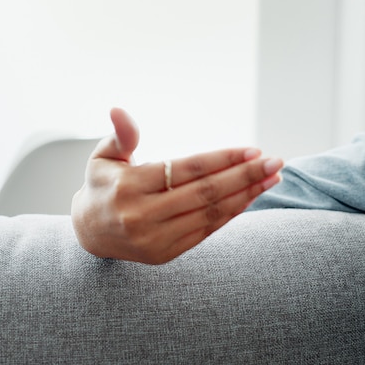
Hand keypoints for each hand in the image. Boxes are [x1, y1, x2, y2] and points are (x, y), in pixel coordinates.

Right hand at [71, 108, 282, 264]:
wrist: (88, 233)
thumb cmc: (103, 185)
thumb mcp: (103, 157)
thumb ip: (121, 135)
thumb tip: (118, 110)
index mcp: (128, 186)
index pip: (186, 170)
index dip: (222, 159)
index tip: (253, 150)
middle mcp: (141, 215)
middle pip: (204, 193)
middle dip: (244, 176)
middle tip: (275, 162)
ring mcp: (154, 238)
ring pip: (210, 214)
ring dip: (246, 195)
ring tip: (272, 178)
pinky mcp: (165, 254)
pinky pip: (206, 231)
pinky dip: (231, 213)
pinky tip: (250, 197)